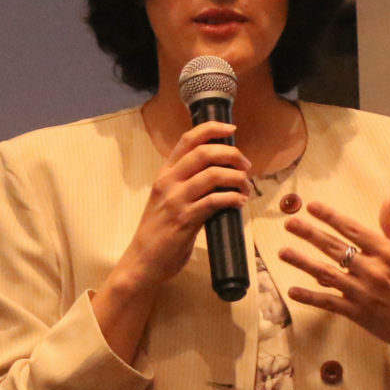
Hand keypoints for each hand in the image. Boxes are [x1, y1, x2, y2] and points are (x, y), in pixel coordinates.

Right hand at [93, 119, 248, 361]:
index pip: (188, 139)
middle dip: (232, 154)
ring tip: (246, 187)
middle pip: (205, 153)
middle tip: (246, 166)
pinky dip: (232, 199)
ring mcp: (176, 200)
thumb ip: (188, 183)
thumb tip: (221, 173)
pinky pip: (214, 201)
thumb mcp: (167, 199)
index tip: (231, 129)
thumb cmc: (159, 231)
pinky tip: (239, 203)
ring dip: (237, 178)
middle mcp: (168, 182)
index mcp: (165, 173)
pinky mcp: (184, 220)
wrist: (143, 261)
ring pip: (213, 175)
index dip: (212, 129)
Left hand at [280, 200, 389, 389]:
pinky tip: (292, 290)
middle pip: (335, 248)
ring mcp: (363, 293)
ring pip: (326, 273)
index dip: (331, 217)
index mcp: (388, 253)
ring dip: (303, 262)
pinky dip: (310, 297)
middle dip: (310, 234)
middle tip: (289, 223)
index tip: (312, 206)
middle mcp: (373, 270)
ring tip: (283, 251)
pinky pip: (329, 303)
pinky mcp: (358, 313)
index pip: (353, 230)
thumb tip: (386, 202)